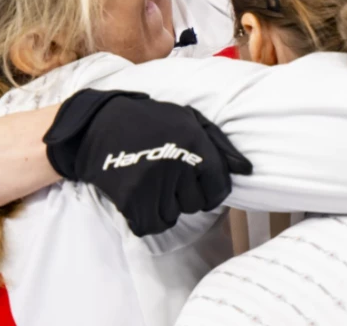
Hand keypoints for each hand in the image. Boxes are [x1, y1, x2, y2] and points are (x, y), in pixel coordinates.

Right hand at [44, 89, 251, 235]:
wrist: (99, 123)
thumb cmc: (152, 121)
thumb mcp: (191, 120)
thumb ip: (221, 146)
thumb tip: (247, 171)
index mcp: (196, 144)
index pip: (218, 188)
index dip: (210, 190)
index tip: (197, 185)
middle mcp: (178, 163)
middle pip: (195, 204)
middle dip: (184, 196)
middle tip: (167, 178)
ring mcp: (154, 182)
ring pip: (173, 217)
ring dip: (164, 207)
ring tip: (151, 184)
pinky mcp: (131, 197)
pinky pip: (150, 225)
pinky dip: (146, 218)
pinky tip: (140, 200)